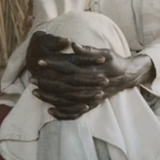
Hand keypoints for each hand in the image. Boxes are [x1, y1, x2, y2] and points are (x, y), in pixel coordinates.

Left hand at [28, 35, 152, 119]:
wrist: (128, 76)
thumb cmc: (114, 61)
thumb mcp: (105, 52)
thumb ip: (88, 50)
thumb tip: (73, 45)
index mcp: (93, 72)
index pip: (69, 69)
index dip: (53, 65)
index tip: (40, 62)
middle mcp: (91, 87)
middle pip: (64, 86)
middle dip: (47, 83)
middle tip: (32, 79)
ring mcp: (91, 98)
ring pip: (67, 101)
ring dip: (50, 97)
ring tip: (35, 92)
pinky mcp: (91, 105)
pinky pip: (76, 113)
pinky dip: (63, 114)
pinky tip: (50, 111)